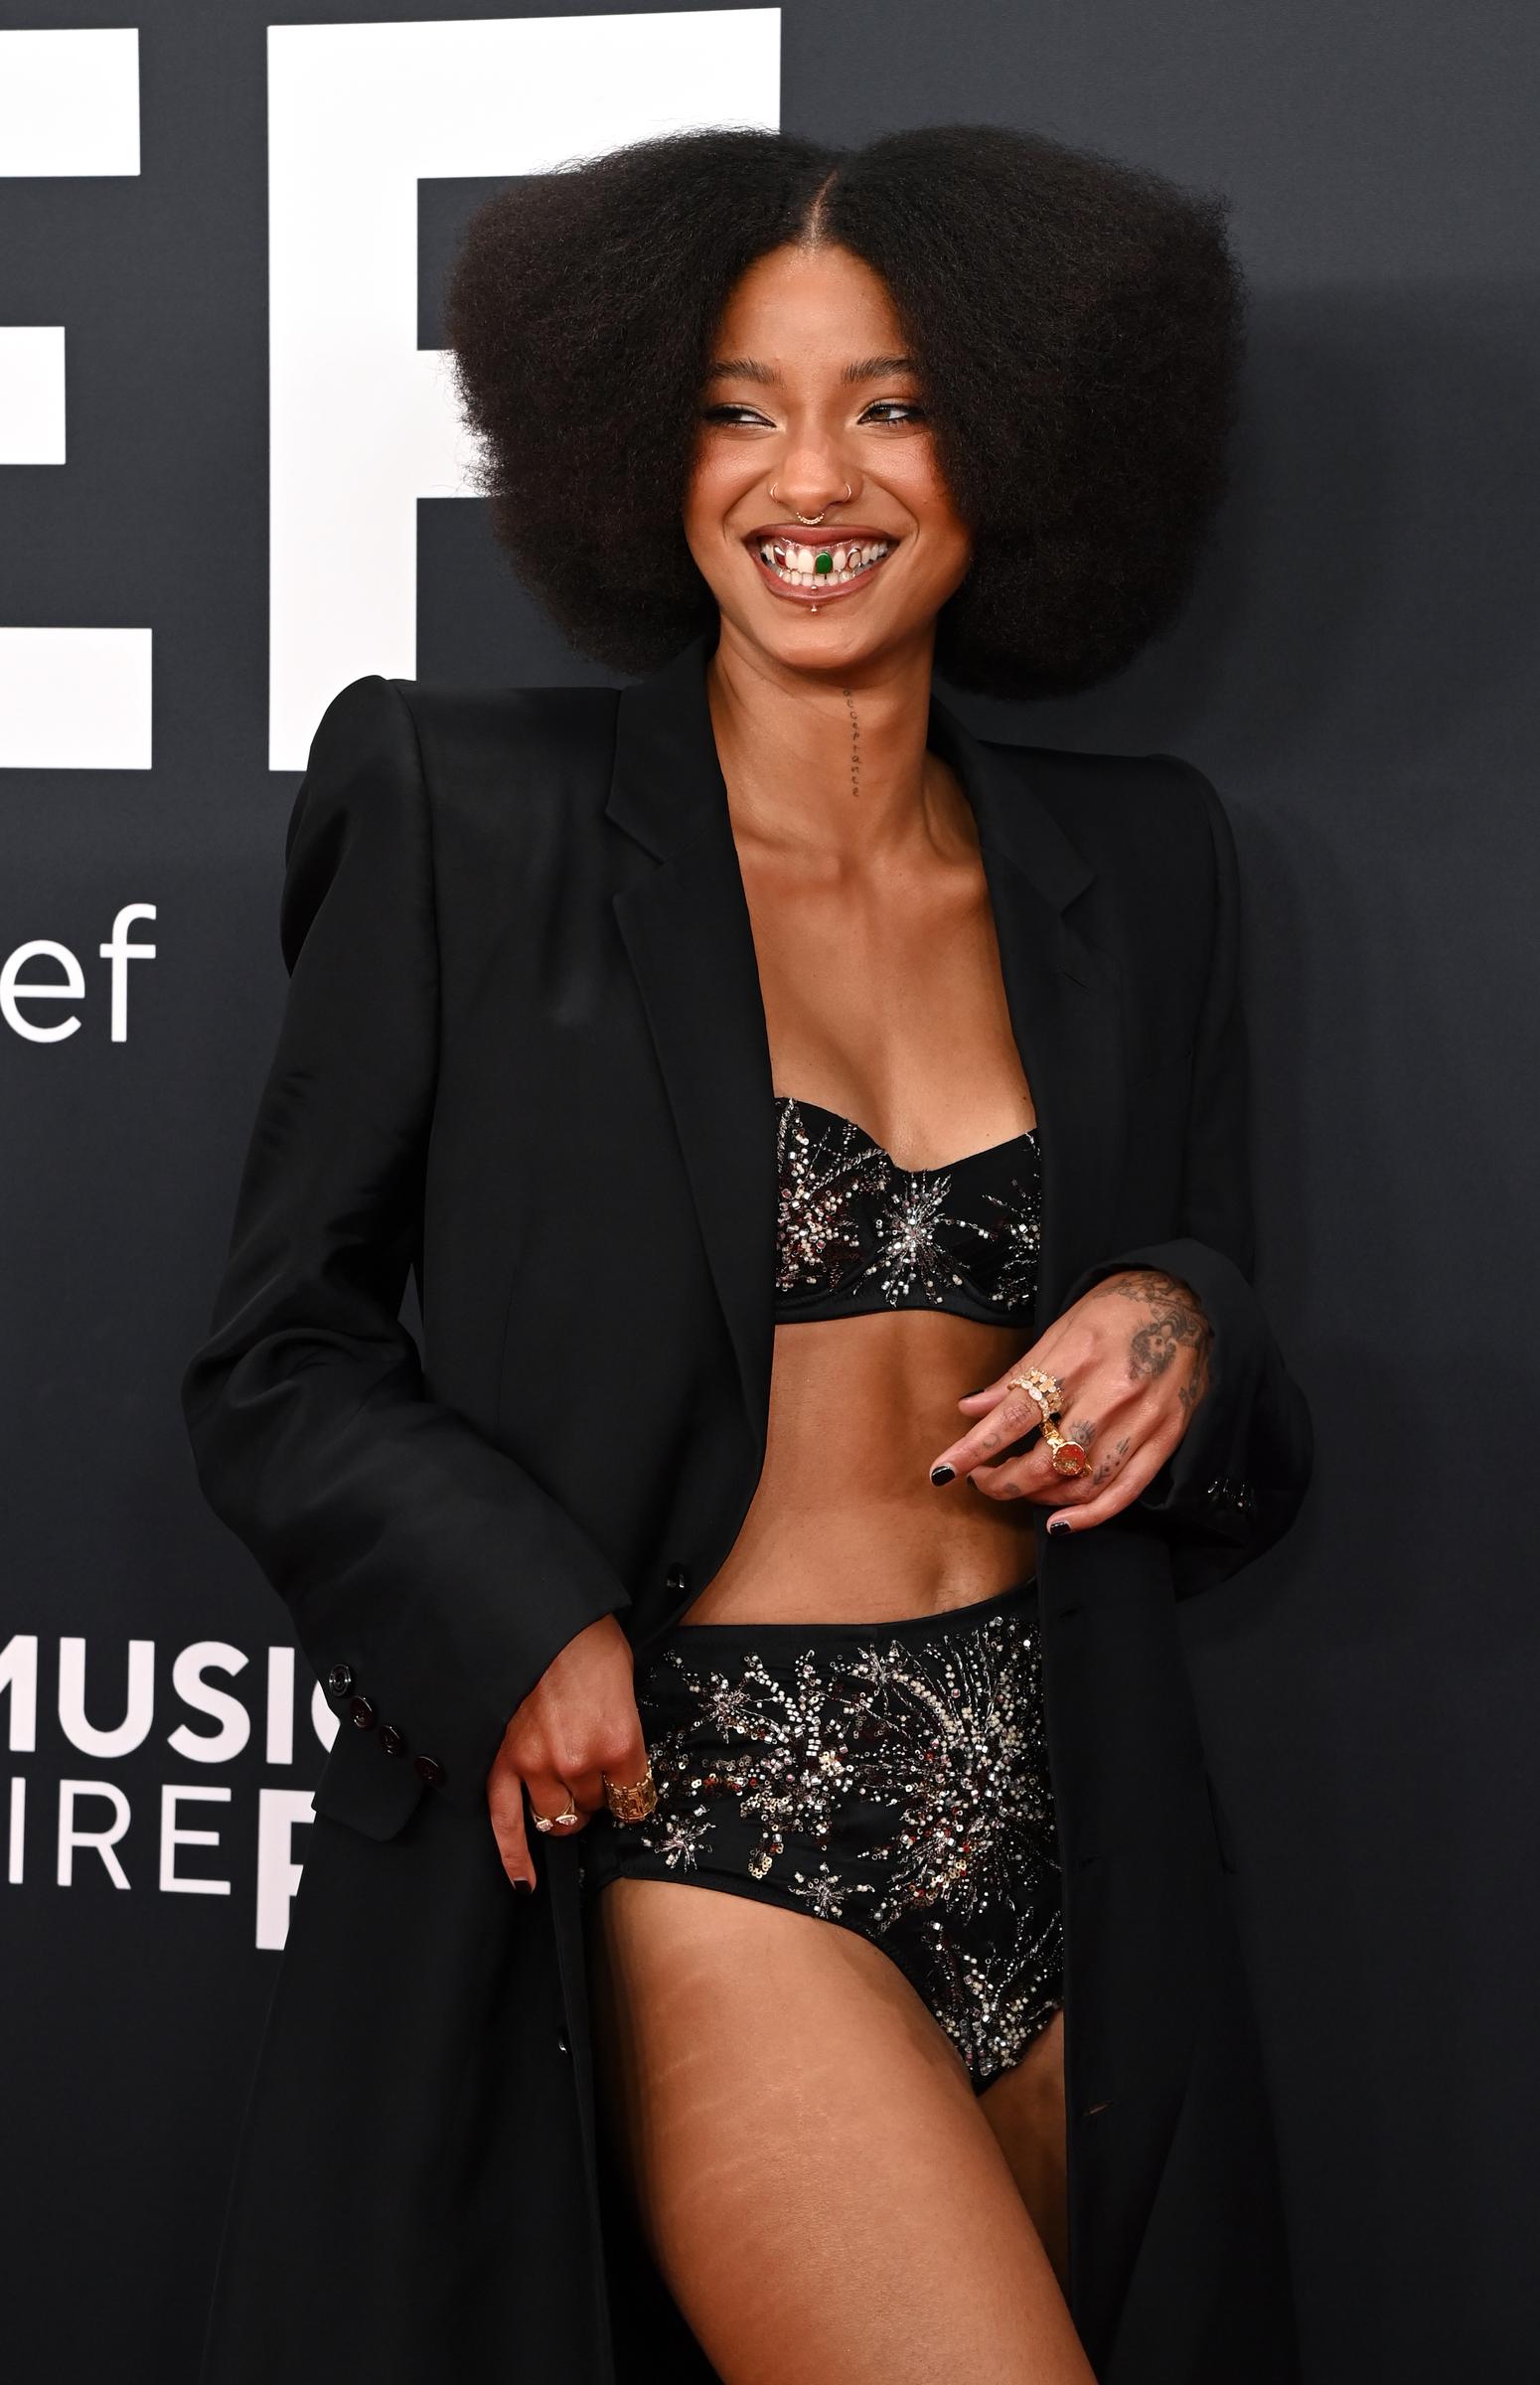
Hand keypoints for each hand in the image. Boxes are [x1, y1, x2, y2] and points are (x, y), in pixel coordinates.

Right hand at [486, 1613, 646, 1893]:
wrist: (535, 1614)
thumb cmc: (584, 1635)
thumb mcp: (624, 1677)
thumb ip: (622, 1725)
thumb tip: (620, 1750)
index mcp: (618, 1741)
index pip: (634, 1796)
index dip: (632, 1792)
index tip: (630, 1786)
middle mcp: (578, 1762)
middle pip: (593, 1806)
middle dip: (596, 1796)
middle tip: (594, 1775)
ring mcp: (535, 1765)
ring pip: (554, 1816)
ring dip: (563, 1811)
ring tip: (565, 1794)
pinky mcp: (500, 1761)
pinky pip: (503, 1823)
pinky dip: (513, 1856)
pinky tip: (523, 1881)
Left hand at [927, 1267, 1212, 1532]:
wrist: (1191, 1303)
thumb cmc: (1119, 1309)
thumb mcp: (1063, 1327)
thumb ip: (1019, 1373)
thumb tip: (971, 1408)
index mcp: (1078, 1357)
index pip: (1015, 1415)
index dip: (975, 1448)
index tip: (943, 1471)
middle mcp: (1111, 1392)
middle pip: (1046, 1459)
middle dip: (1003, 1481)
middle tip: (980, 1479)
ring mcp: (1143, 1420)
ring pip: (1082, 1482)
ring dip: (1040, 1497)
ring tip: (1017, 1490)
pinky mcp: (1166, 1438)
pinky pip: (1125, 1491)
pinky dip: (1090, 1515)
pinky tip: (1060, 1523)